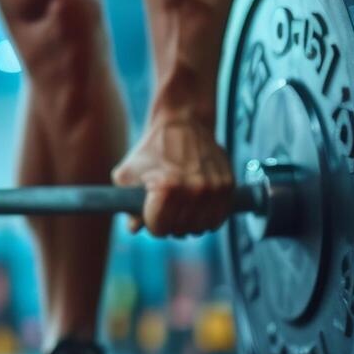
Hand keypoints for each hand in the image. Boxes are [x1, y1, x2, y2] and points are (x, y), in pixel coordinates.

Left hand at [112, 114, 235, 236]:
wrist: (183, 122)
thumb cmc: (152, 149)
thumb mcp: (128, 173)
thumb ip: (126, 203)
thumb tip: (133, 228)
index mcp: (166, 188)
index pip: (159, 229)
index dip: (152, 223)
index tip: (152, 213)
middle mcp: (193, 189)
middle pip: (179, 231)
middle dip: (170, 224)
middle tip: (167, 209)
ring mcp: (213, 189)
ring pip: (200, 228)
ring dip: (189, 223)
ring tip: (182, 208)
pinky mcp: (227, 186)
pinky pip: (218, 219)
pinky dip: (207, 218)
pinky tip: (197, 207)